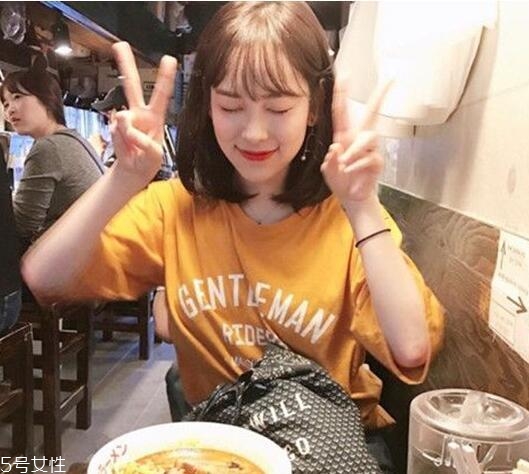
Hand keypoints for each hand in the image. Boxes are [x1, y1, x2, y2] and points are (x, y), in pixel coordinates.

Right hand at [111, 42, 176, 184]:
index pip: (162, 94)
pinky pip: (116, 133)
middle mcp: (139, 113)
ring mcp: (124, 120)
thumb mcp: (154, 155)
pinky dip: (121, 142)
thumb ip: (142, 140)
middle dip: (125, 65)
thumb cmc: (148, 160)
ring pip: (120, 114)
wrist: (133, 170)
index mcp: (155, 117)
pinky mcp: (114, 128)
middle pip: (132, 85)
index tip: (169, 59)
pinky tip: (126, 147)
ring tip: (135, 149)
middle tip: (120, 45)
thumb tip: (123, 120)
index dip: (165, 77)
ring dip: (126, 134)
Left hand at [321, 80, 390, 203]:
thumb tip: (336, 148)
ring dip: (354, 150)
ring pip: (368, 138)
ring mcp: (370, 149)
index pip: (342, 111)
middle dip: (380, 96)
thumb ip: (329, 160)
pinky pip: (369, 157)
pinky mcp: (377, 162)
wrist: (352, 197)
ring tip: (344, 163)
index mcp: (344, 136)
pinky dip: (356, 165)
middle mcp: (359, 138)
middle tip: (388, 81)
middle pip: (372, 113)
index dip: (342, 94)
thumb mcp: (328, 170)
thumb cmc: (341, 180)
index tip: (344, 76)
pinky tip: (348, 171)